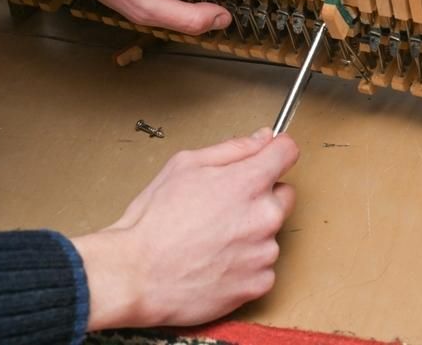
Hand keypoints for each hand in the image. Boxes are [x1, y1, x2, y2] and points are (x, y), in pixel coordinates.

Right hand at [71, 128, 298, 328]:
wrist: (134, 276)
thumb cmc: (153, 222)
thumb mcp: (184, 166)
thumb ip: (232, 149)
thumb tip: (263, 138)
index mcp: (249, 182)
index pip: (287, 153)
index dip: (275, 153)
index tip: (267, 159)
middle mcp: (265, 216)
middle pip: (284, 195)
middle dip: (262, 197)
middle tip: (225, 209)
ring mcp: (265, 252)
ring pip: (271, 234)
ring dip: (251, 235)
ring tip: (212, 242)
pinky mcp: (260, 283)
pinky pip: (263, 268)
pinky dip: (245, 266)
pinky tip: (216, 265)